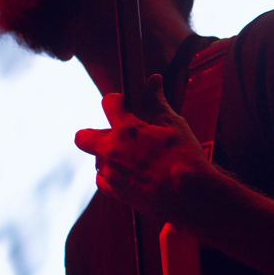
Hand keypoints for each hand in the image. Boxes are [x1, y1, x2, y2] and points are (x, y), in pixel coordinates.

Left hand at [74, 74, 210, 220]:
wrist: (191, 194)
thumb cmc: (185, 157)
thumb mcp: (174, 124)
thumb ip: (158, 102)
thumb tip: (153, 79)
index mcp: (126, 129)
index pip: (108, 103)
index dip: (116, 102)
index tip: (124, 106)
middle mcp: (112, 151)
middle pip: (83, 137)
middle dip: (92, 134)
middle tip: (112, 135)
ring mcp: (112, 174)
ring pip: (96, 161)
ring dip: (107, 157)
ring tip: (128, 158)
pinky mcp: (117, 193)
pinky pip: (102, 182)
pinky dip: (110, 177)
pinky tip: (124, 174)